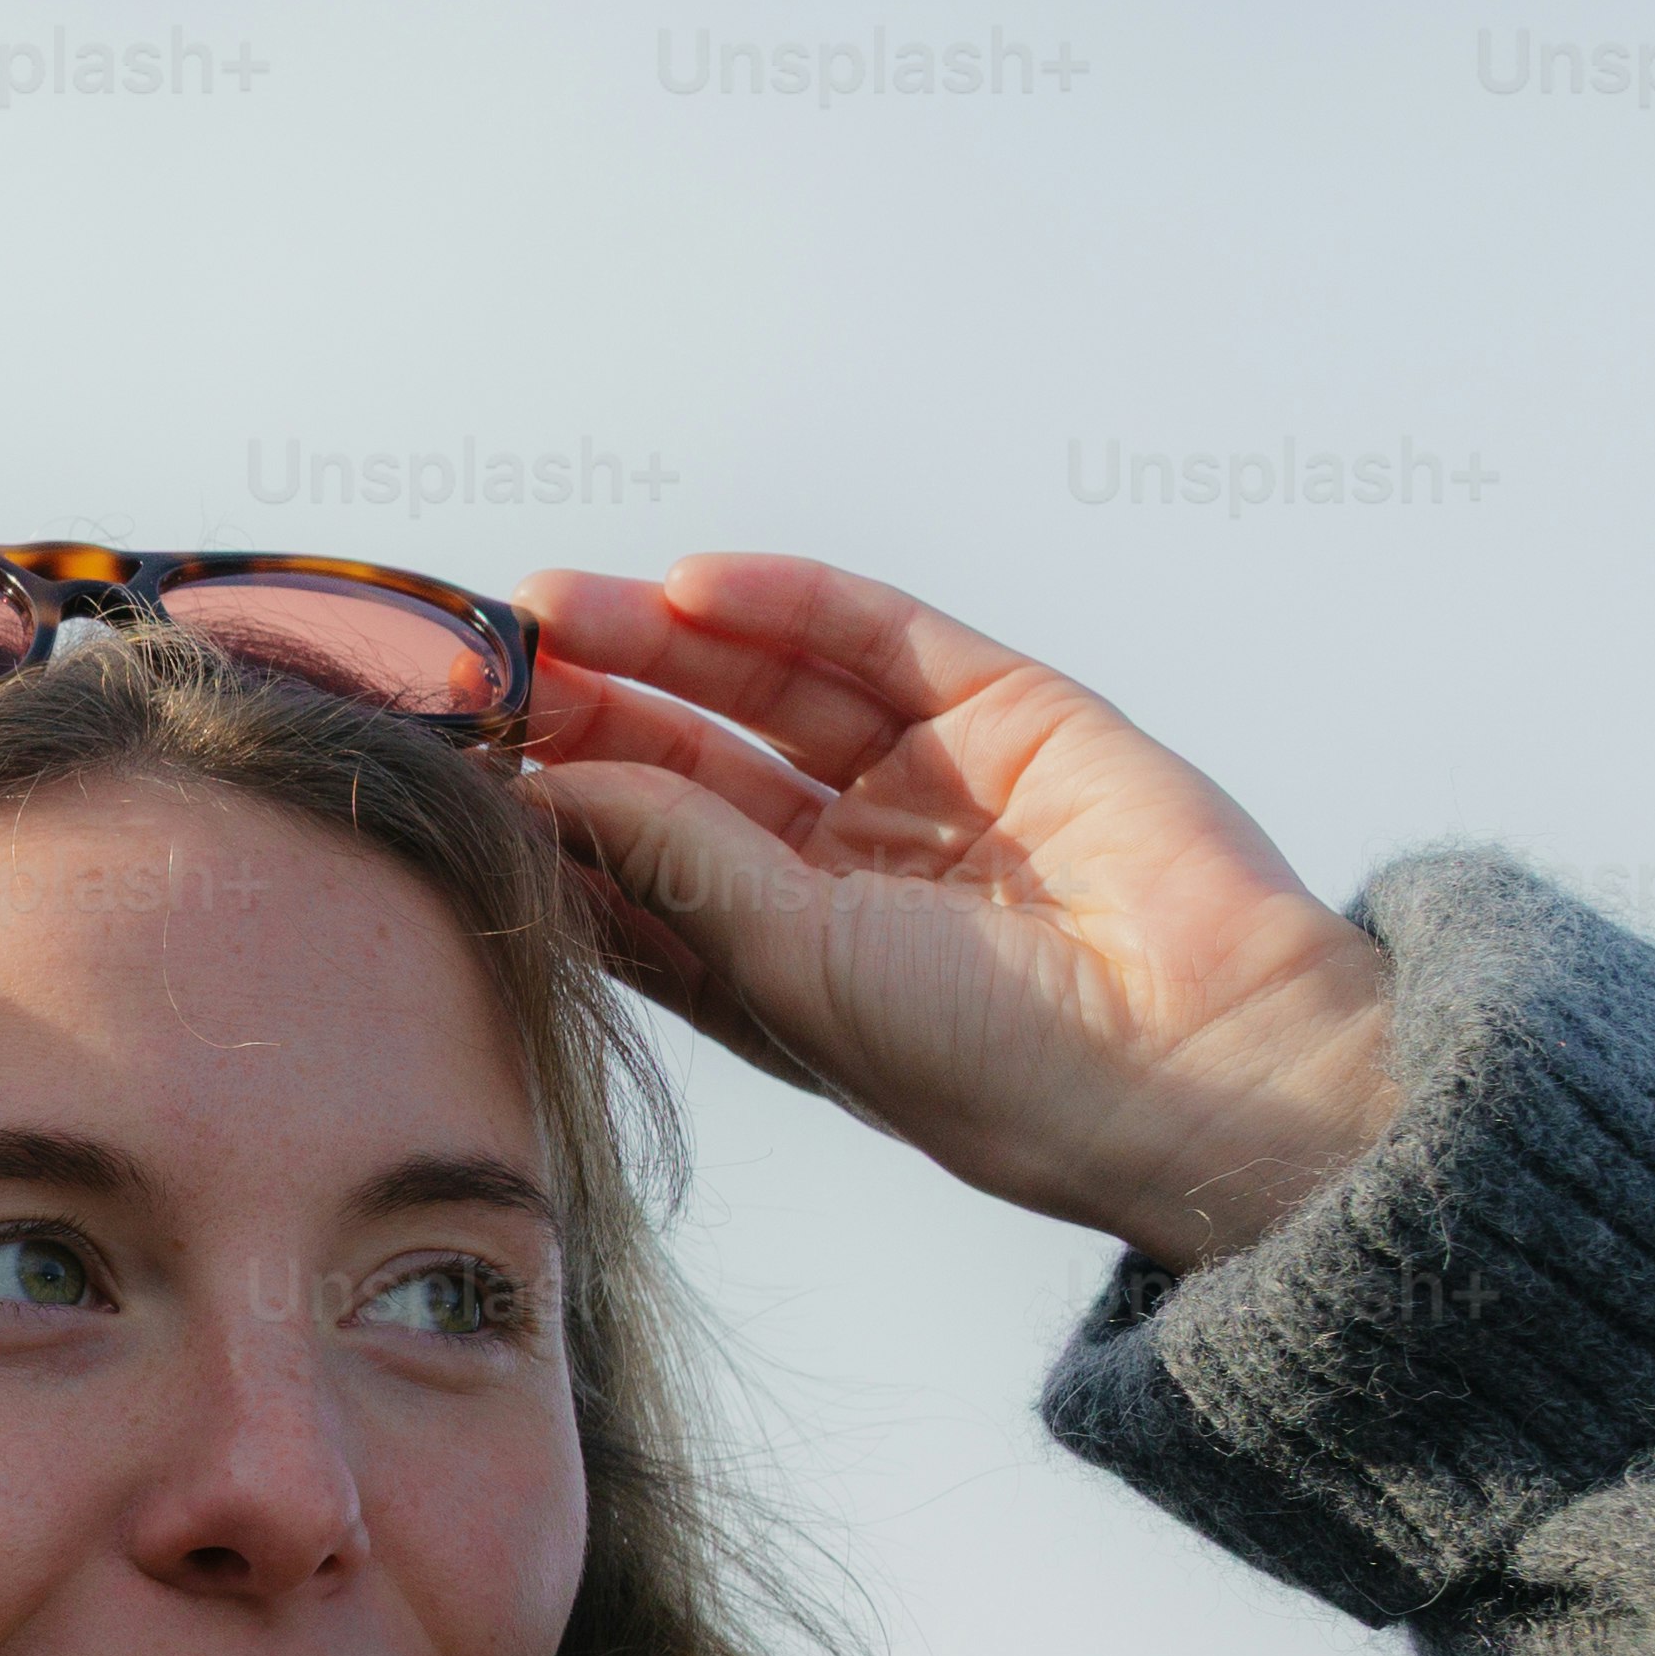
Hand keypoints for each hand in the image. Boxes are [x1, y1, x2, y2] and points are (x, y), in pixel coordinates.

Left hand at [517, 554, 1395, 1269]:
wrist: (1199, 1057)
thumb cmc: (990, 1067)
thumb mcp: (791, 969)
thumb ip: (677, 859)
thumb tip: (555, 776)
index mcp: (781, 964)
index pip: (640, 865)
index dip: (554, 809)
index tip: (455, 760)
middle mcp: (845, 871)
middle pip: (686, 762)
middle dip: (589, 708)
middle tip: (488, 663)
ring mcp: (926, 786)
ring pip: (764, 686)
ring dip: (658, 642)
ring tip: (552, 608)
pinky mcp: (1005, 711)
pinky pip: (873, 635)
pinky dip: (783, 601)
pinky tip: (685, 587)